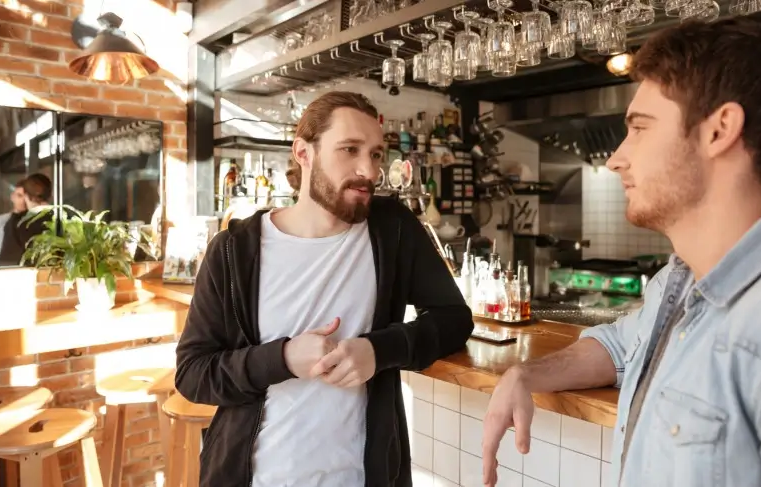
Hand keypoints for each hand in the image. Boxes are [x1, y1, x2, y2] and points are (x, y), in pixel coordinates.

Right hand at [283, 318, 339, 377]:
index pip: (341, 346)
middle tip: (331, 356)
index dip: (339, 348)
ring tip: (328, 363)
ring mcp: (320, 366)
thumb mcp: (312, 332)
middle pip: (340, 358)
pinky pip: (328, 374)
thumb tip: (338, 319)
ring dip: (334, 366)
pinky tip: (324, 369)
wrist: (285, 357)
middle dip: (338, 358)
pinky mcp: (316, 374)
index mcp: (324, 342)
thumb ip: (327, 328)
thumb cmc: (299, 343)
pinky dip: (328, 372)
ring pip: (335, 367)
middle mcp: (323, 354)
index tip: (335, 348)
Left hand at [309, 337, 375, 387]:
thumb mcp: (342, 343)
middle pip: (330, 377)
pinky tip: (339, 378)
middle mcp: (350, 362)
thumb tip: (318, 365)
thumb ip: (330, 352)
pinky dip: (339, 383)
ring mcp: (356, 372)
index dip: (316, 370)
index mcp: (343, 350)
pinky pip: (345, 385)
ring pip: (337, 383)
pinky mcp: (360, 379)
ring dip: (331, 381)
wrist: (375, 351)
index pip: (324, 364)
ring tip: (330, 376)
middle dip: (323, 378)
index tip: (311, 372)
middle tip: (321, 375)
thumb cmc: (354, 346)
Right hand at [482, 368, 533, 486]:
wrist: (514, 379)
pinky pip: (489, 439)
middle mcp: (489, 424)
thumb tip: (523, 451)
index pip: (490, 450)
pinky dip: (490, 451)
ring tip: (493, 476)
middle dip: (488, 467)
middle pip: (486, 450)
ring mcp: (489, 422)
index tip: (488, 481)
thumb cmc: (519, 396)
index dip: (489, 467)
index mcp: (495, 424)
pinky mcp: (492, 420)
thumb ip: (523, 433)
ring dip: (489, 460)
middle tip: (490, 483)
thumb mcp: (525, 415)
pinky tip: (494, 457)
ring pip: (487, 445)